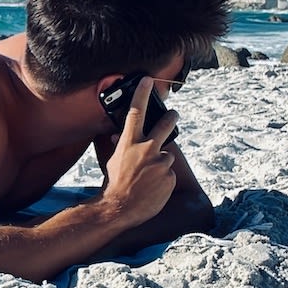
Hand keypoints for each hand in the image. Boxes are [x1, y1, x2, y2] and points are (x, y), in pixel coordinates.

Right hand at [99, 76, 177, 227]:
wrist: (120, 207)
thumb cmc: (113, 183)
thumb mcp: (113, 161)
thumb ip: (121, 146)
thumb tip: (119, 136)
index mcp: (130, 143)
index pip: (136, 112)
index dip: (142, 94)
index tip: (148, 80)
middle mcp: (147, 149)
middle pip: (164, 125)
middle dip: (170, 117)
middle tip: (174, 114)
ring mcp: (160, 162)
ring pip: (166, 157)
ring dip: (159, 164)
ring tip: (147, 179)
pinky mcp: (170, 177)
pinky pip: (169, 175)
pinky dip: (162, 180)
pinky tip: (152, 188)